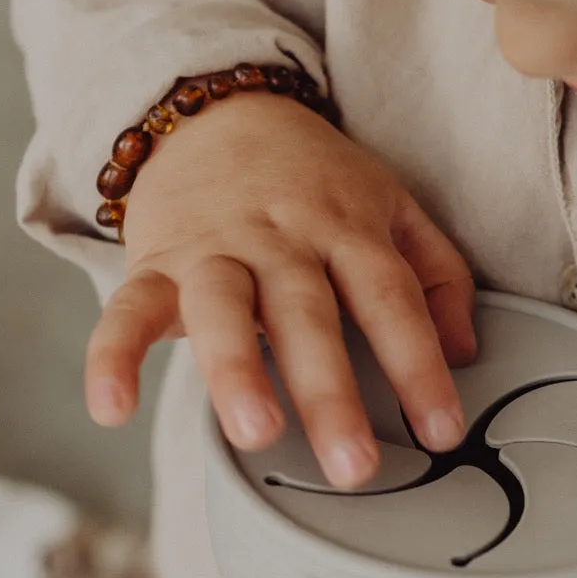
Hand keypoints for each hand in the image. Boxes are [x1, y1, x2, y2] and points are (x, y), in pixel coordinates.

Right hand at [85, 91, 475, 487]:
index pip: (390, 298)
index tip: (442, 430)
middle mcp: (284, 239)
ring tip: (254, 433)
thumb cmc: (317, 178)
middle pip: (309, 314)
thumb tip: (465, 351)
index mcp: (348, 228)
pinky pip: (128, 308)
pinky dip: (112, 355)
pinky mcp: (155, 260)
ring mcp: (216, 249)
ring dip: (237, 370)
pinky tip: (111, 408)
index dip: (420, 364)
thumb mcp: (392, 207)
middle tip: (354, 467)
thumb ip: (439, 275)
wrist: (219, 110)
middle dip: (331, 392)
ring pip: (224, 307)